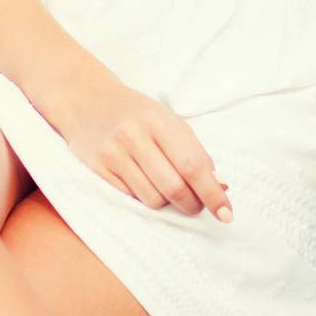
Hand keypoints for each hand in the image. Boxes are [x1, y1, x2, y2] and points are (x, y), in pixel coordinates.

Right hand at [58, 76, 232, 222]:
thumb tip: (221, 185)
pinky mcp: (97, 169)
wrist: (88, 101)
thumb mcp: (168, 121)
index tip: (226, 214)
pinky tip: (145, 184)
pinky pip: (130, 200)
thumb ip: (193, 152)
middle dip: (192, 204)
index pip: (192, 164)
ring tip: (166, 187)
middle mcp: (135, 136)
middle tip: (197, 205)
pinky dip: (144, 199)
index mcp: (159, 120)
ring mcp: (113, 153)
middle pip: (173, 187)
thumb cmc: (137, 114)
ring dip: (167, 203)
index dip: (212, 193)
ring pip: (152, 199)